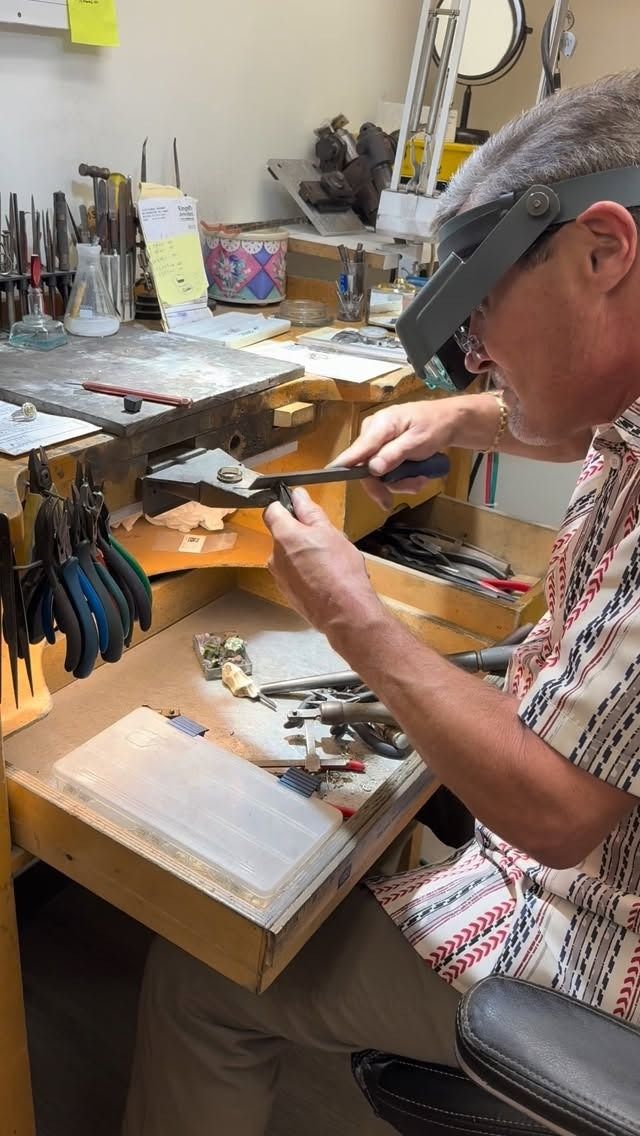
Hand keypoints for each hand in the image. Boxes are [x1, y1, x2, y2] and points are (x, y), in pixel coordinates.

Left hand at [264, 488, 379, 632]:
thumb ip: (310, 512)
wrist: (344, 612)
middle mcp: (275, 556)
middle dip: (300, 534)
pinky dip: (306, 572)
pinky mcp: (287, 592)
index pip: (272, 511)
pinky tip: (325, 577)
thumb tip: (298, 496)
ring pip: (289, 556)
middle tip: (324, 539)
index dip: (285, 506)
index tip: (299, 508)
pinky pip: (294, 574)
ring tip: (328, 562)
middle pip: (282, 535)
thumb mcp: (329, 532)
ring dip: (304, 554)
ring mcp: (279, 576)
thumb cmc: (340, 572)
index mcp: (283, 536)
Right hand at [333, 400, 460, 508]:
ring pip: (377, 473)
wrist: (448, 421)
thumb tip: (372, 469)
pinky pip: (385, 470)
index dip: (345, 465)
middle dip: (387, 484)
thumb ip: (394, 454)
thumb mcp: (418, 442)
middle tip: (405, 493)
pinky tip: (417, 475)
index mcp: (379, 425)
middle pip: (366, 467)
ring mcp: (377, 442)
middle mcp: (372, 433)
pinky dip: (401, 478)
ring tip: (421, 479)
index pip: (358, 449)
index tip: (331, 475)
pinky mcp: (383, 450)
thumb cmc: (434, 426)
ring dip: (400, 482)